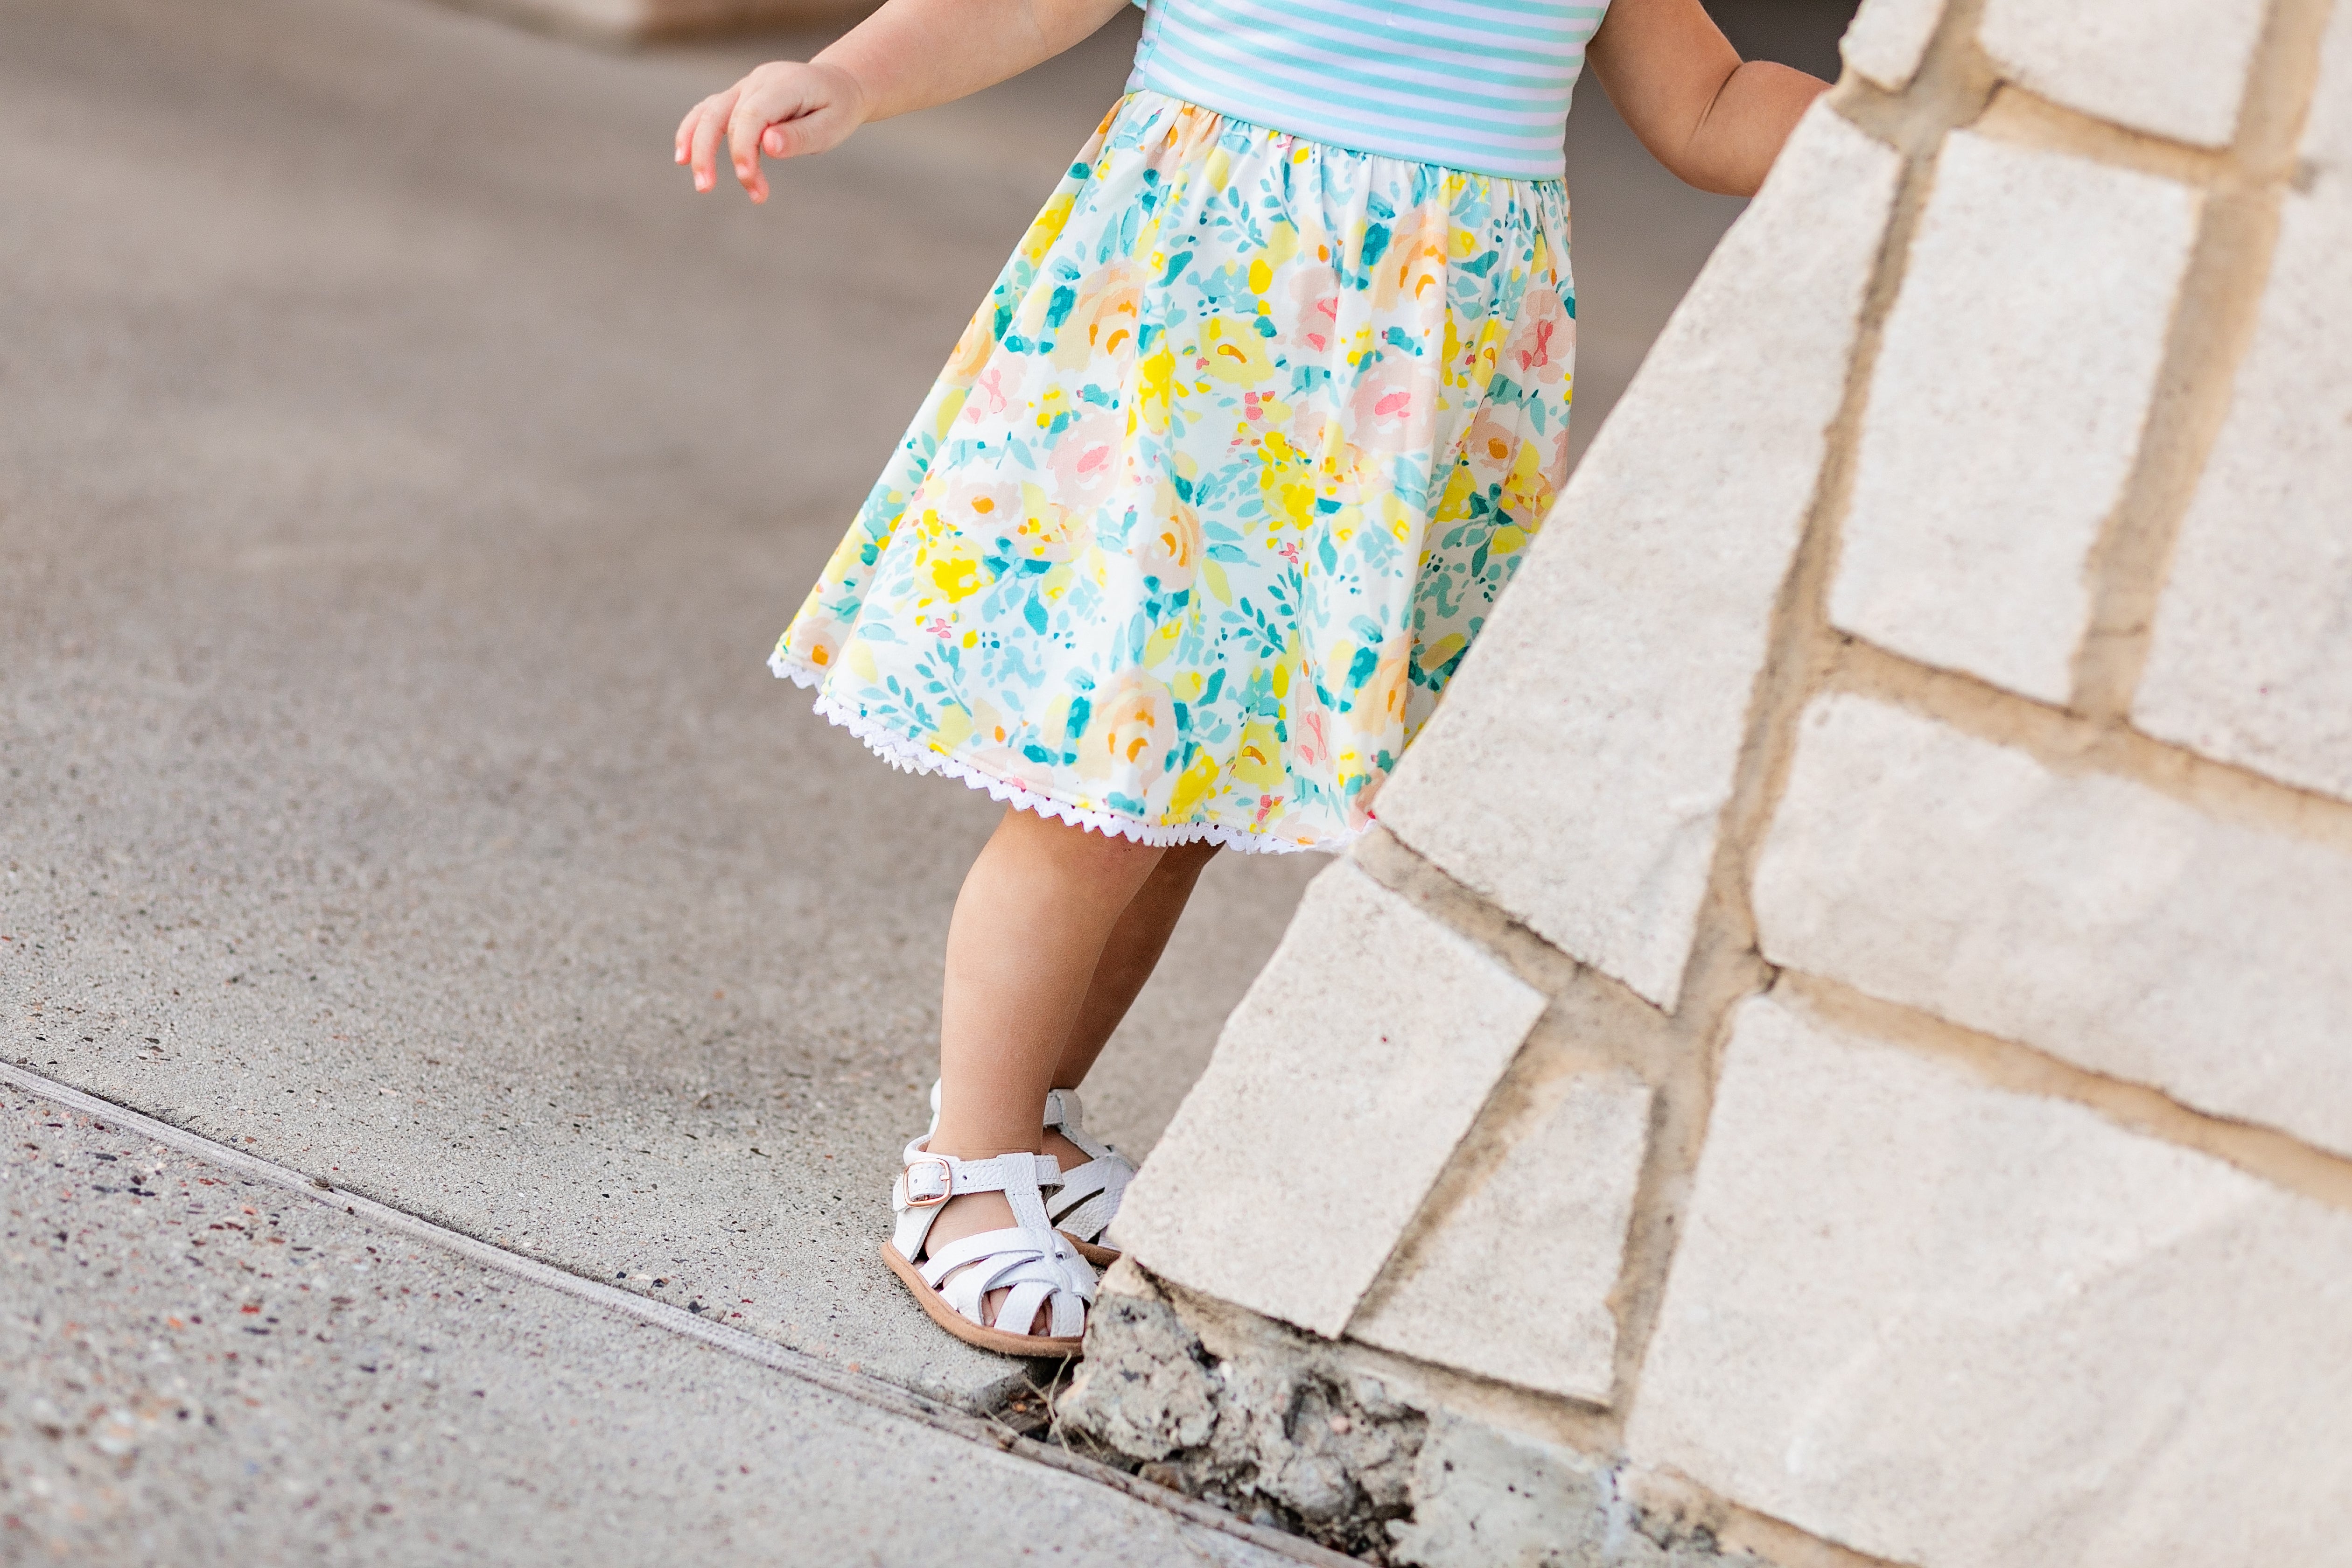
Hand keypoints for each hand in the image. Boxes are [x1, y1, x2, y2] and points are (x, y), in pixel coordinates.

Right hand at [674, 59, 867, 203]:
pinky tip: (682, 158)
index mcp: (783, 85)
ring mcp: (745, 87)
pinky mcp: (738, 97)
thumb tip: (768, 146)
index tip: (747, 180)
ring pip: (709, 111)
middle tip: (706, 188)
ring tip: (699, 182)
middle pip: (721, 113)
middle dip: (710, 153)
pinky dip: (693, 132)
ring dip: (697, 146)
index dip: (742, 149)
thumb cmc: (836, 109)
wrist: (838, 85)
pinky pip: (709, 111)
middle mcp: (758, 81)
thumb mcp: (831, 126)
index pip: (751, 116)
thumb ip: (799, 135)